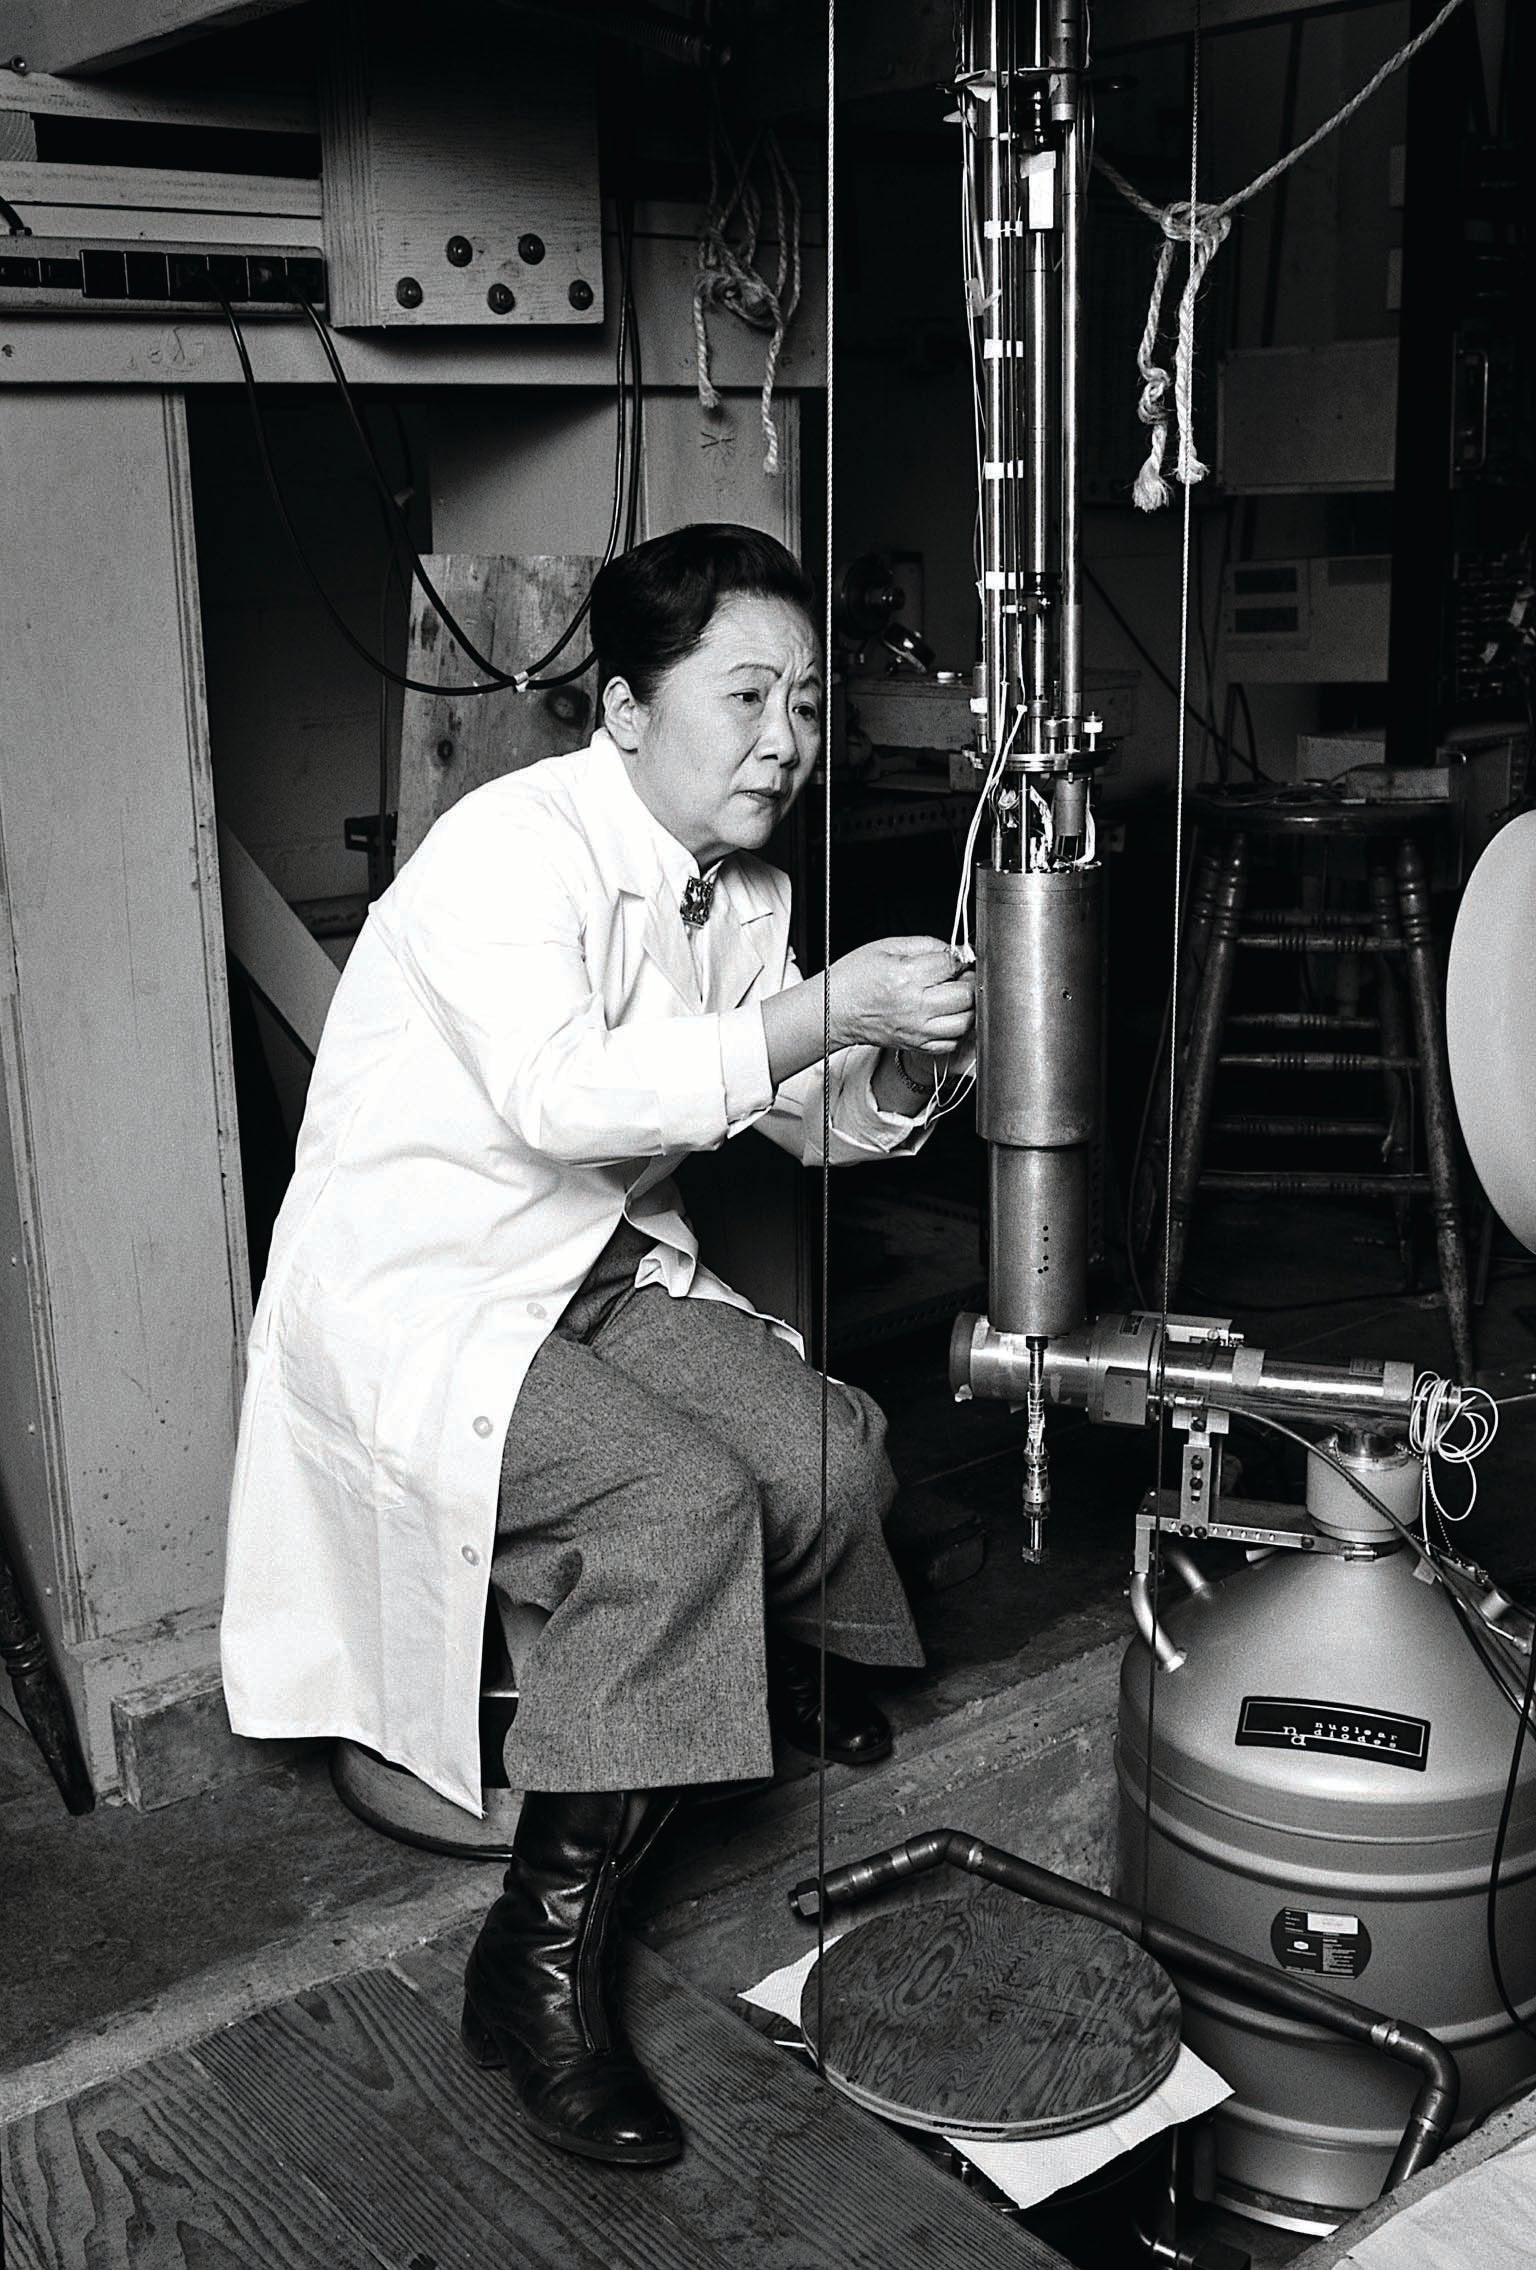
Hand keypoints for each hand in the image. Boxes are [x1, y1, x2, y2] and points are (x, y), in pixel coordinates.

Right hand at [826, 936, 975, 1056]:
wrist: (834, 1009)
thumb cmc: (854, 978)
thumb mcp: (887, 946)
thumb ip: (926, 944)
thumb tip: (954, 950)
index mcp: (908, 976)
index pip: (954, 965)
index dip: (962, 957)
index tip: (958, 957)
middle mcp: (916, 1005)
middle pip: (967, 994)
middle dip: (969, 981)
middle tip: (960, 975)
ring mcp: (918, 1029)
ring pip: (965, 1021)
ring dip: (967, 1007)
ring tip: (956, 996)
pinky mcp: (917, 1044)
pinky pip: (952, 1042)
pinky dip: (957, 1029)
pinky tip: (947, 1016)